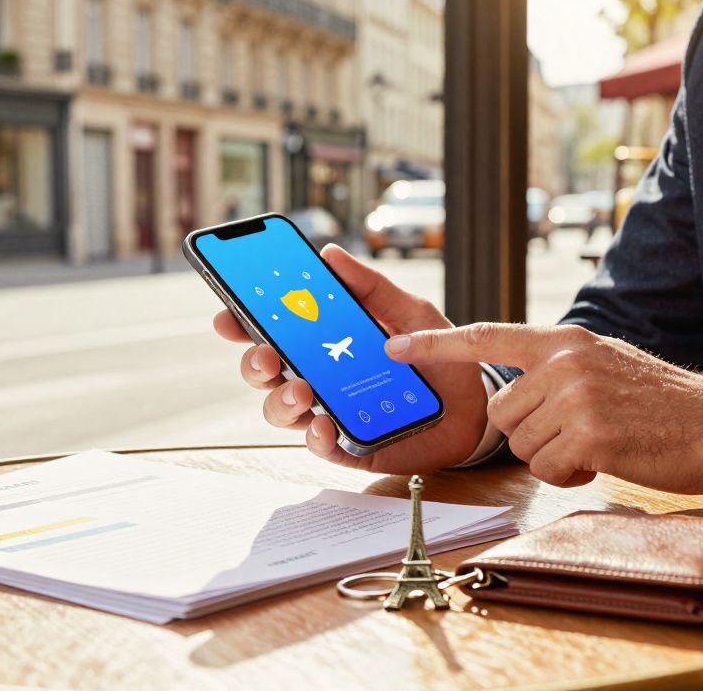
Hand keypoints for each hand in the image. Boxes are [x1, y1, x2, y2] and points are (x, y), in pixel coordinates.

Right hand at [212, 244, 487, 473]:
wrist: (474, 404)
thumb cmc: (435, 355)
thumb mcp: (409, 311)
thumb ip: (370, 286)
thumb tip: (329, 254)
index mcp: (323, 341)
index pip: (271, 332)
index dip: (242, 325)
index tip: (228, 315)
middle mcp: (317, 377)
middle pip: (264, 374)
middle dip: (255, 364)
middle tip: (268, 356)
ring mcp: (329, 412)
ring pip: (281, 412)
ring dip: (281, 401)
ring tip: (301, 391)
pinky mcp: (350, 447)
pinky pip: (320, 447)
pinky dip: (316, 437)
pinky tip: (324, 425)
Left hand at [386, 323, 702, 494]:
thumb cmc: (661, 404)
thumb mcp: (604, 363)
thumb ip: (557, 369)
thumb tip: (512, 395)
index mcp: (565, 340)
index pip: (486, 336)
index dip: (434, 345)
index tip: (393, 346)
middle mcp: (565, 361)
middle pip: (502, 412)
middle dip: (530, 435)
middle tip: (576, 436)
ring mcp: (577, 397)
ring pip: (522, 445)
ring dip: (552, 458)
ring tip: (597, 445)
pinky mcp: (590, 435)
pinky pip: (548, 469)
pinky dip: (569, 476)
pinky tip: (604, 462)